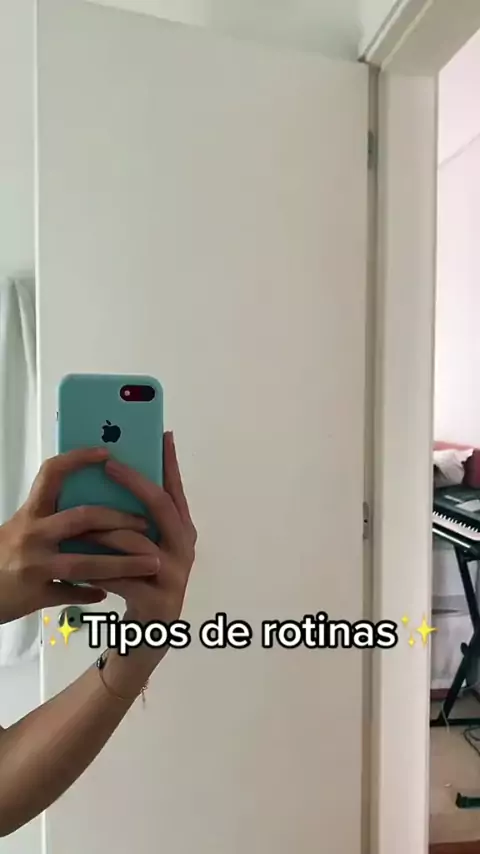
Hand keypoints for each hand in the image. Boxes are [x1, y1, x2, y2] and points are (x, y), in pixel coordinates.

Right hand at [0, 448, 160, 624]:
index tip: (106, 453)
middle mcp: (32, 534)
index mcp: (30, 513)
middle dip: (119, 519)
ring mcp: (35, 566)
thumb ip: (53, 516)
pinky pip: (72, 593)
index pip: (52, 474)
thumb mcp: (23, 527)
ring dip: (122, 564)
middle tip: (147, 521)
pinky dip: (92, 592)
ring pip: (86, 563)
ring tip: (151, 563)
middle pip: (83, 518)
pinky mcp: (35, 595)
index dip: (78, 460)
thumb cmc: (4, 554)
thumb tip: (97, 505)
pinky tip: (108, 593)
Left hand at [86, 432, 195, 628]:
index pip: (176, 490)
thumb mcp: (145, 548)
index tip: (161, 434)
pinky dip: (97, 570)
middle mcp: (184, 548)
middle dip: (135, 482)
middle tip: (110, 463)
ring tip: (79, 523)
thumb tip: (111, 477)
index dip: (169, 462)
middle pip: (161, 506)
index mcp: (183, 531)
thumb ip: (137, 520)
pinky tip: (76, 567)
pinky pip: (121, 577)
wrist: (149, 638)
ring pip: (135, 542)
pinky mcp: (157, 599)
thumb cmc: (142, 584)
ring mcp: (174, 574)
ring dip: (104, 531)